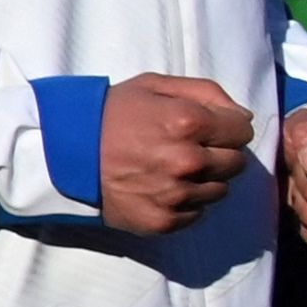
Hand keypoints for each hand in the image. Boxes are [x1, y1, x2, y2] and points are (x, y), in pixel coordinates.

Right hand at [94, 73, 251, 234]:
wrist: (62, 151)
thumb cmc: (109, 113)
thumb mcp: (153, 85)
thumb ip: (206, 92)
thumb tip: (244, 117)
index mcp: (188, 123)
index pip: (242, 131)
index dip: (228, 127)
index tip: (210, 128)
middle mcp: (188, 161)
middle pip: (236, 163)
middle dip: (219, 153)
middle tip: (190, 148)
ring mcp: (176, 195)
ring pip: (219, 190)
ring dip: (203, 179)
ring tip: (172, 168)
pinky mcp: (164, 221)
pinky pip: (197, 213)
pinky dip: (185, 201)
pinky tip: (161, 187)